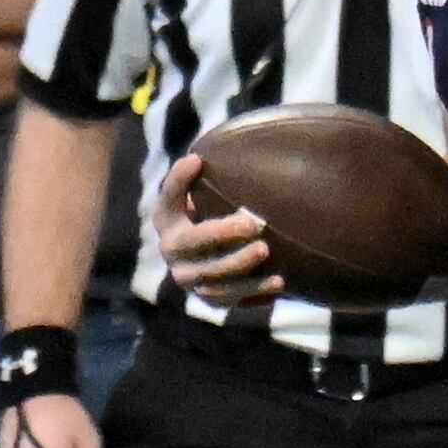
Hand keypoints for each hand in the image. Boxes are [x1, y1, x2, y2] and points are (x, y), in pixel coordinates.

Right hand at [156, 150, 278, 303]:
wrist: (212, 259)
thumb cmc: (212, 213)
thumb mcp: (206, 193)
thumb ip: (208, 175)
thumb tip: (222, 147)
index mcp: (168, 219)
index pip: (168, 197)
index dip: (179, 180)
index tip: (197, 160)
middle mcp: (172, 251)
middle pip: (192, 243)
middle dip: (222, 233)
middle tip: (254, 222)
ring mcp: (189, 278)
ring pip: (211, 276)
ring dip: (239, 265)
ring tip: (265, 251)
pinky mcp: (210, 299)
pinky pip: (230, 300)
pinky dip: (253, 292)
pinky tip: (279, 282)